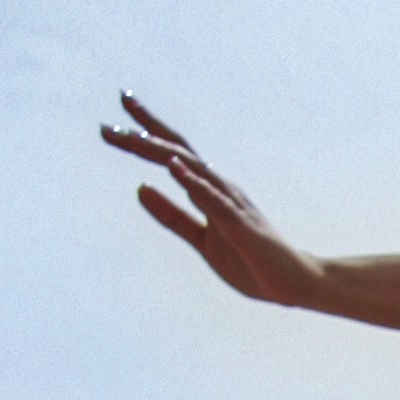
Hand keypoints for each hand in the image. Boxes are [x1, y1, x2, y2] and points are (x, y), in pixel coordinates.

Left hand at [104, 95, 322, 310]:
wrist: (294, 285)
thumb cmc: (251, 261)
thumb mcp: (200, 238)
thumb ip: (171, 215)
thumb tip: (139, 188)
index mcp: (208, 191)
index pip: (172, 154)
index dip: (145, 133)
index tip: (118, 114)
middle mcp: (219, 188)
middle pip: (177, 153)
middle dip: (143, 136)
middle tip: (106, 126)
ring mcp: (232, 205)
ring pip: (192, 170)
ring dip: (162, 152)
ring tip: (134, 138)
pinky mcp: (241, 226)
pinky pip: (214, 202)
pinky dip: (193, 182)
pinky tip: (173, 168)